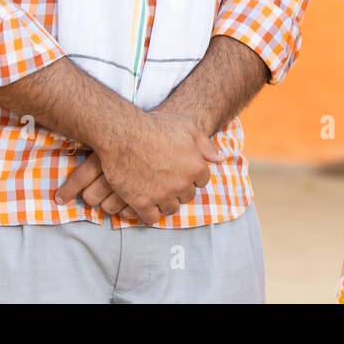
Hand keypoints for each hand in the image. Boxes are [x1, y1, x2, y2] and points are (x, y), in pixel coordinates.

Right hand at [56, 110, 222, 224]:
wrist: (122, 133)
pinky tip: (144, 203)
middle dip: (179, 189)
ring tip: (155, 191)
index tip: (180, 170)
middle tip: (165, 179)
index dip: (191, 175)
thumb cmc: (155, 126)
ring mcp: (162, 195)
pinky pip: (151, 218)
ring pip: (170, 209)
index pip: (202, 181)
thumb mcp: (186, 127)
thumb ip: (205, 144)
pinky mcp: (142, 203)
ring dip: (165, 202)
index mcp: (196, 166)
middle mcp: (182, 184)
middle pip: (187, 196)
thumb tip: (220, 159)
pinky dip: (149, 213)